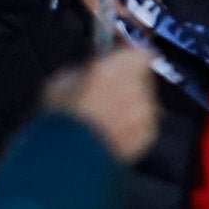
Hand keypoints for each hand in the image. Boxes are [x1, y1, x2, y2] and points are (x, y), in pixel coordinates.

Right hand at [43, 44, 162, 159]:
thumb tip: (88, 69)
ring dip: (128, 104)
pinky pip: (142, 124)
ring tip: (104, 115)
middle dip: (125, 81)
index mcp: (120, 66)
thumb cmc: (64, 118)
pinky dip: (130, 125)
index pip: (136, 51)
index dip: (125, 55)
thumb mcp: (61, 80)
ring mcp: (146, 113)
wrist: (73, 157)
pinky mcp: (147, 137)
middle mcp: (139, 87)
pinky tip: (108, 131)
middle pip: (140, 76)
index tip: (114, 58)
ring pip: (142, 101)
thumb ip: (83, 70)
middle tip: (104, 89)